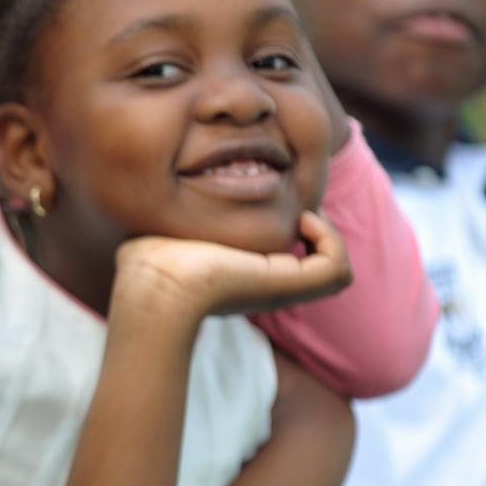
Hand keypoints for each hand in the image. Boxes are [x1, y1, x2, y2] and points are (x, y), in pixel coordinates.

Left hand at [112, 211, 351, 322]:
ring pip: (334, 270)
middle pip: (315, 264)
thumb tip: (154, 196)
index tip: (270, 200)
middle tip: (292, 205)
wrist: (154, 284)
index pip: (285, 257)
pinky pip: (337, 269)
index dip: (288, 225)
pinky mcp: (288, 286)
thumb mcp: (166, 228)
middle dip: (315, 226)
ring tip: (303, 213)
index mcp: (241, 276)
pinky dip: (330, 240)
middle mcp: (265, 287)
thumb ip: (170, 214)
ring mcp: (279, 289)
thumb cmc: (148, 262)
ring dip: (329, 234)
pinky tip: (301, 220)